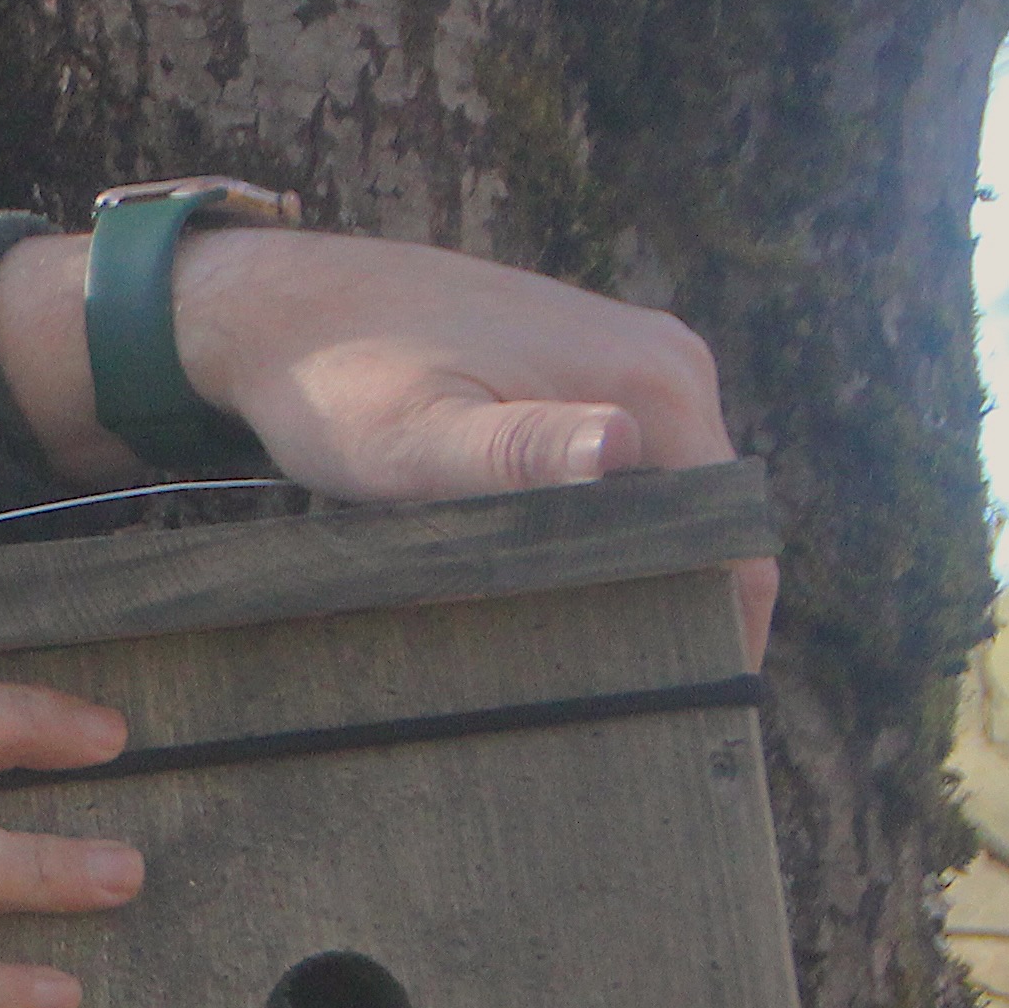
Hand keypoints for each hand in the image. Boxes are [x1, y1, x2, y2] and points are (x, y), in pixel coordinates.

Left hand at [0, 227, 768, 656]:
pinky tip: (532, 565)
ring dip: (620, 561)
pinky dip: (588, 521)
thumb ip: (515, 454)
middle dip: (663, 596)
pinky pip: (615, 466)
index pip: (733, 537)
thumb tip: (621, 448)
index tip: (668, 698)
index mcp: (653, 379)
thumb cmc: (334, 382)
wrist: (276, 309)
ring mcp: (625, 357)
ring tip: (564, 632)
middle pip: (704, 517)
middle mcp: (664, 360)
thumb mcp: (416, 439)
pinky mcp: (581, 366)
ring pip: (658, 496)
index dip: (713, 627)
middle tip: (602, 679)